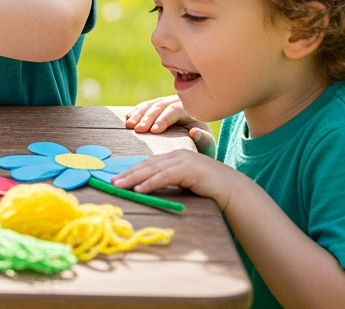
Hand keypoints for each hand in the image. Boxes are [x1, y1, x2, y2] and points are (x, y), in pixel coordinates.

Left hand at [111, 149, 246, 210]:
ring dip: (134, 178)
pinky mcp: (188, 170)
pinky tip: (139, 189)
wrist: (232, 189)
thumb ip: (168, 180)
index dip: (132, 170)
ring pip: (153, 169)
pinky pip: (164, 177)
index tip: (117, 178)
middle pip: (147, 164)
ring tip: (120, 186)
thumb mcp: (183, 181)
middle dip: (128, 173)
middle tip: (112, 182)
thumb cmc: (207, 188)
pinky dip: (150, 183)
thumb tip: (146, 187)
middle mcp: (177, 155)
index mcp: (174, 156)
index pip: (148, 162)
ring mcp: (183, 161)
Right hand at [126, 95, 214, 154]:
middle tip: (138, 130)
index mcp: (190, 109)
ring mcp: (164, 103)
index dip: (163, 119)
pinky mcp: (155, 107)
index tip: (155, 131)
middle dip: (147, 118)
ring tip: (129, 125)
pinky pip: (143, 106)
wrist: (198, 139)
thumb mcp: (207, 144)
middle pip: (159, 106)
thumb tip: (194, 132)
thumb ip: (203, 139)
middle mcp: (176, 103)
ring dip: (137, 114)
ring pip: (149, 105)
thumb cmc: (202, 143)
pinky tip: (127, 119)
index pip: (175, 110)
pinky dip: (134, 112)